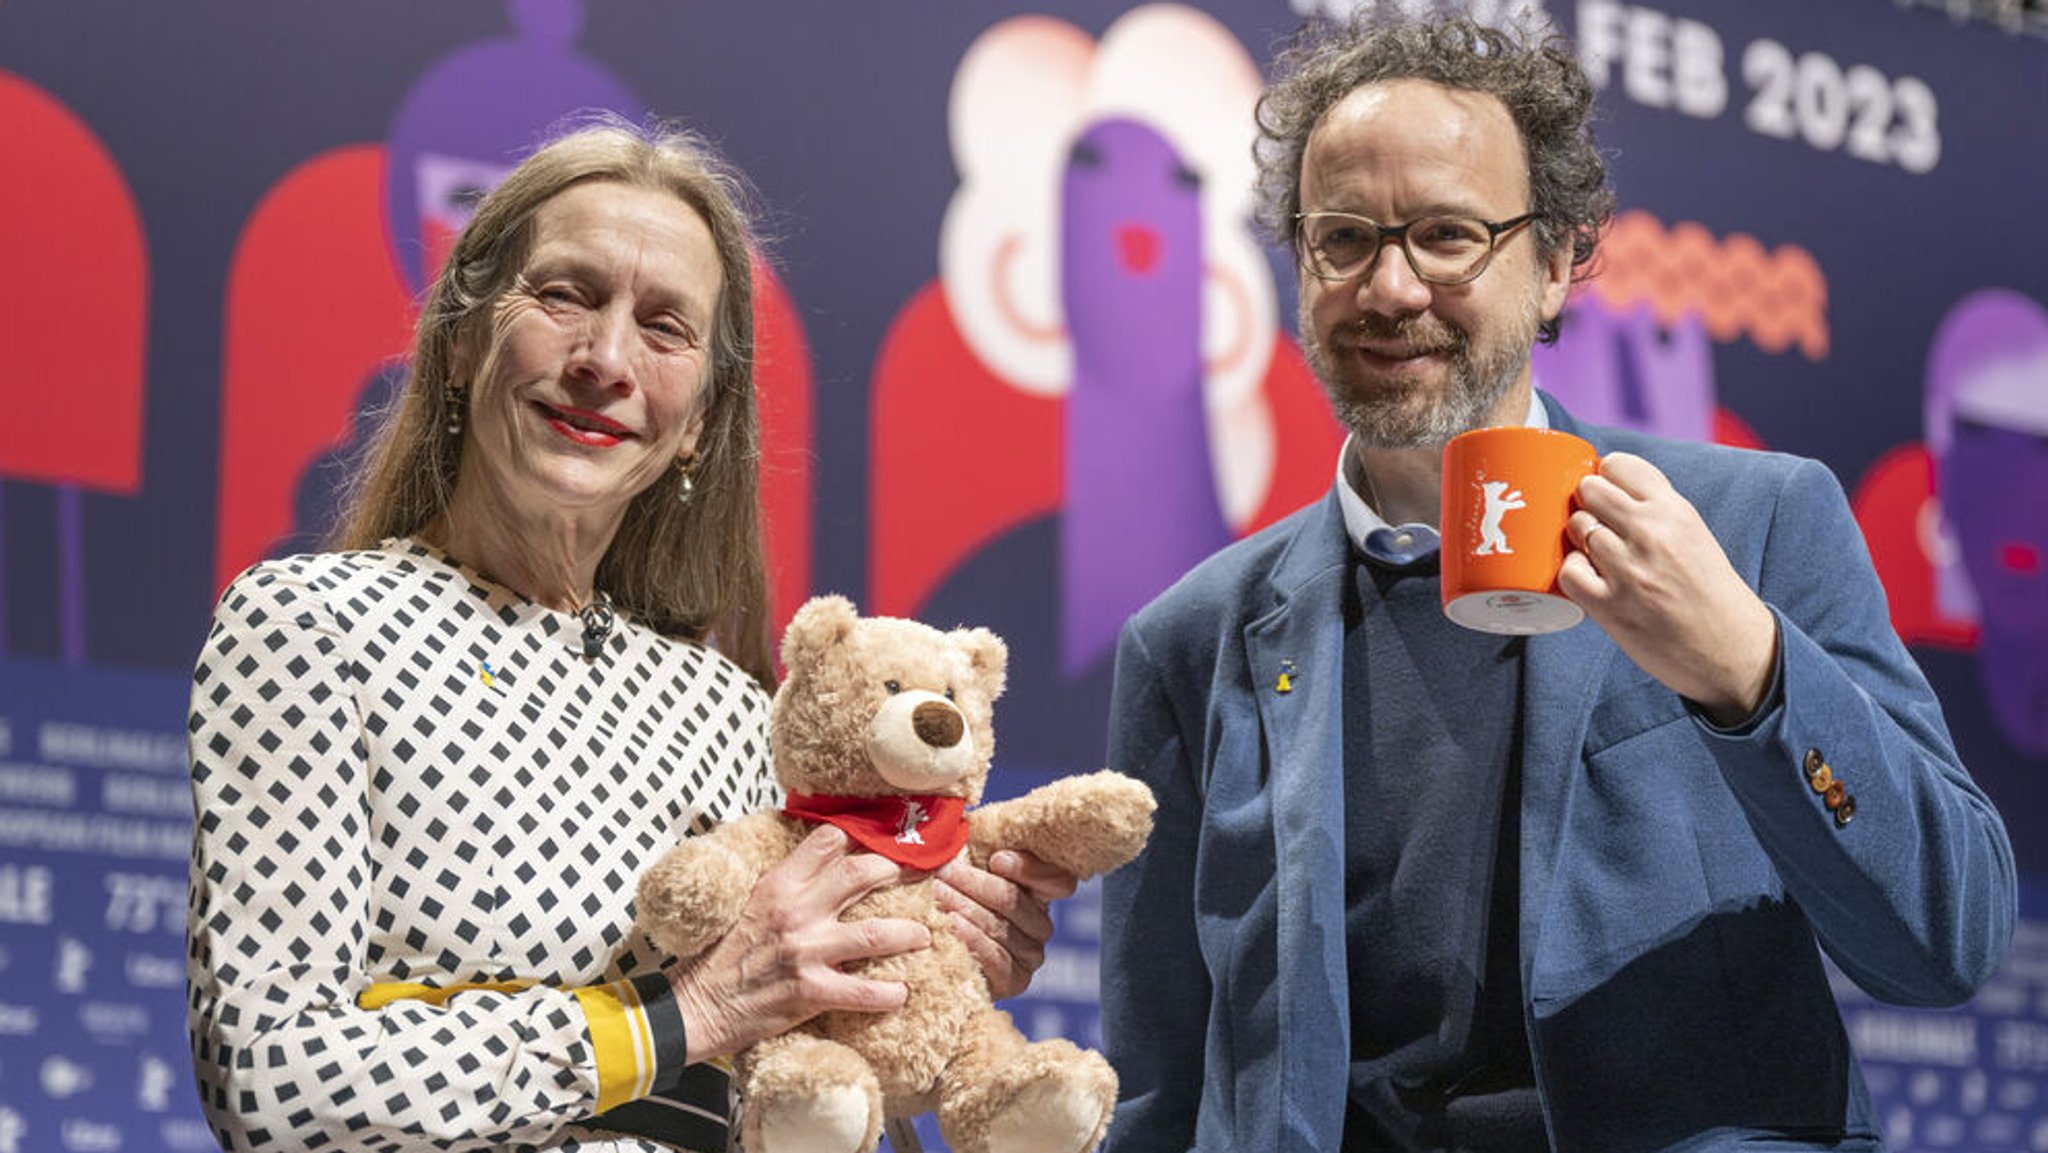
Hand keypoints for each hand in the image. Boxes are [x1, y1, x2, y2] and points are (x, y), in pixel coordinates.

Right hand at [668, 825, 930, 1062]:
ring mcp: (805, 952)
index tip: (884, 838)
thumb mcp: (750, 903)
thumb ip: (787, 884)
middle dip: (896, 872)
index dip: (861, 835)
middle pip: (860, 875)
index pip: (827, 841)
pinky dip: (889, 993)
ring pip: (874, 934)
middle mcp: (796, 911)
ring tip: (924, 935)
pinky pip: (863, 991)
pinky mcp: (810, 991)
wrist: (699, 1006)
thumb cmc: (724, 955)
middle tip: (916, 879)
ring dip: (908, 934)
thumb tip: (823, 862)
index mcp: (779, 884)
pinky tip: (902, 992)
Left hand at [934, 850, 1077, 1000]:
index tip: (997, 860)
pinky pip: (996, 958)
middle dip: (975, 883)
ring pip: (1001, 927)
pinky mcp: (1015, 980)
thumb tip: (963, 819)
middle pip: (1016, 900)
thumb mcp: (968, 869)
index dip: (1031, 869)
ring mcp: (1031, 955)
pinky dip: (972, 940)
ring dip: (965, 908)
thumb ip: (976, 847)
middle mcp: (1041, 924)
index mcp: (1040, 892)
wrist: (938, 954)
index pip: (1058, 879)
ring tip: (938, 895)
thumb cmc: (955, 900)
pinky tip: (952, 926)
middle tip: (945, 872)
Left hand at [1557, 452, 1778, 725]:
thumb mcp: (1693, 534)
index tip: (1606, 494)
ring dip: (1579, 540)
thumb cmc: (1708, 591)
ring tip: (1598, 556)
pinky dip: (1573, 573)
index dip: (1604, 478)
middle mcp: (1651, 533)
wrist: (1730, 649)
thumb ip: (1655, 509)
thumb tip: (1604, 484)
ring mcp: (1629, 569)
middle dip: (1587, 504)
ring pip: (1576, 527)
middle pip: (1589, 490)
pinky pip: (1568, 571)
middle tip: (1598, 525)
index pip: (1618, 465)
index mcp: (1675, 510)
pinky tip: (1591, 580)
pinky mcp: (1611, 605)